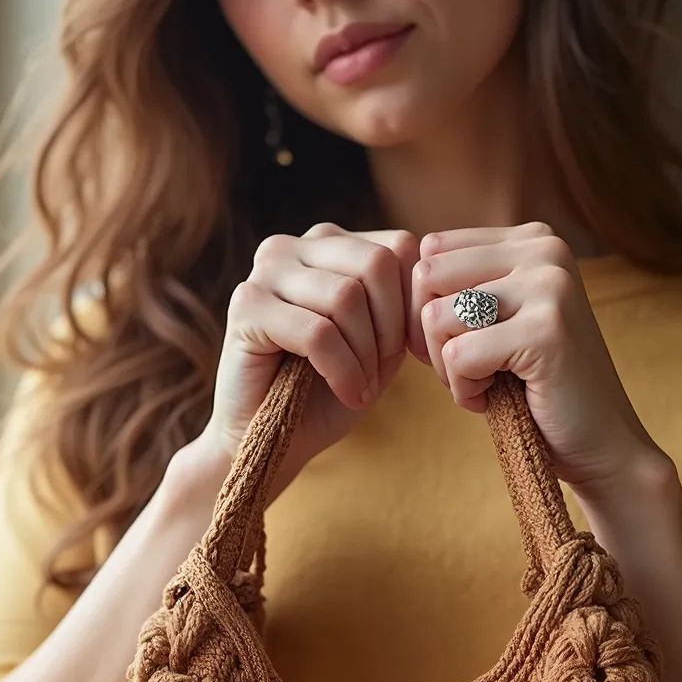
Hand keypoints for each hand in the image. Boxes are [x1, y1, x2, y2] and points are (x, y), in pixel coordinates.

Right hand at [197, 222, 418, 491]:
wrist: (269, 437)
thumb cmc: (328, 390)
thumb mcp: (381, 342)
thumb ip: (404, 306)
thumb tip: (435, 283)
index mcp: (328, 244)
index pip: (398, 246)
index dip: (414, 305)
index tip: (407, 352)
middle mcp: (292, 246)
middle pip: (375, 264)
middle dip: (390, 328)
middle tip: (381, 372)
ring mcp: (264, 272)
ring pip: (346, 296)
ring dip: (366, 355)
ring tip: (361, 387)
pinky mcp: (245, 307)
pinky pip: (317, 332)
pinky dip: (343, 371)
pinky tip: (347, 394)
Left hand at [408, 221, 666, 498]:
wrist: (601, 445)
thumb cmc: (537, 387)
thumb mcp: (498, 319)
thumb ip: (460, 283)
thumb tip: (392, 265)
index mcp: (533, 239)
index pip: (432, 251)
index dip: (426, 306)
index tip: (461, 345)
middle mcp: (545, 250)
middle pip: (427, 277)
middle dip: (430, 335)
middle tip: (468, 370)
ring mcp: (549, 287)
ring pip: (436, 317)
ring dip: (447, 367)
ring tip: (486, 384)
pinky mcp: (546, 331)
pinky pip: (458, 357)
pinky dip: (464, 391)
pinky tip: (494, 400)